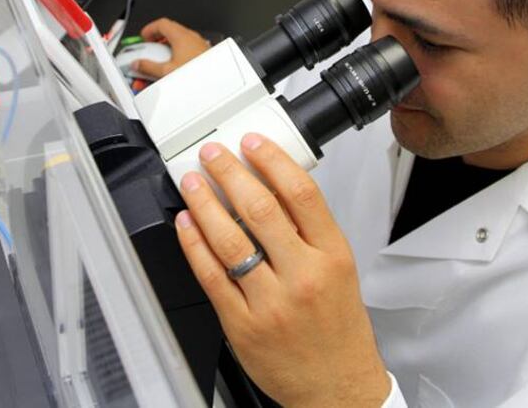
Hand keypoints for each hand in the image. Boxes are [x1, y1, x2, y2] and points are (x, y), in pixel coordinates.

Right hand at [132, 18, 209, 78]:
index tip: (142, 38)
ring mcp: (198, 45)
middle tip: (148, 51)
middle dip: (156, 43)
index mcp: (181, 36)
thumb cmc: (198, 73)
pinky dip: (176, 56)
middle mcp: (191, 37)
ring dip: (165, 51)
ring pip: (178, 43)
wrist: (216, 81)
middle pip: (169, 33)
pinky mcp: (203, 54)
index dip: (150, 29)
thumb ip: (148, 67)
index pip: (161, 23)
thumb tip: (138, 64)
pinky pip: (186, 50)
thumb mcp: (166, 71)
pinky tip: (172, 69)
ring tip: (158, 63)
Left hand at [175, 134, 390, 407]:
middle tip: (213, 155)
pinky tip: (186, 225)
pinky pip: (210, 275)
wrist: (336, 387)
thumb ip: (311, 231)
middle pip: (260, 209)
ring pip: (228, 239)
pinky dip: (194, 244)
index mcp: (332, 257)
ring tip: (192, 182)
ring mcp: (270, 302)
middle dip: (230, 173)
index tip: (253, 143)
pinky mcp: (241, 323)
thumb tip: (274, 187)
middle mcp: (302, 276)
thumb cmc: (338, 331)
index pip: (301, 194)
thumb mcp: (341, 270)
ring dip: (204, 203)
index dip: (272, 160)